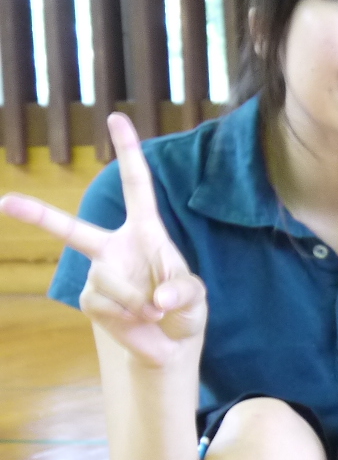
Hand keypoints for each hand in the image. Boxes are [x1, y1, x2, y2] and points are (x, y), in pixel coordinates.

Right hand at [0, 113, 205, 365]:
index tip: (116, 118)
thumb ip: (183, 291)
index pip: (136, 186)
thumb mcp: (196, 295)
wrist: (171, 342)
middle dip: (37, 215)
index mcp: (144, 230)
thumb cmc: (185, 308)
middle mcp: (114, 246)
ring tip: (154, 310)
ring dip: (139, 301)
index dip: (127, 152)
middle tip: (5, 202)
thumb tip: (157, 300)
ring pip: (110, 281)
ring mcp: (97, 273)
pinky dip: (129, 316)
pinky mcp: (89, 299)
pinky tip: (138, 319)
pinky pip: (106, 304)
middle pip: (72, 228)